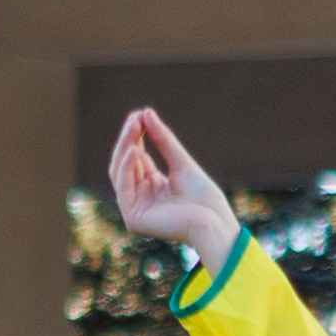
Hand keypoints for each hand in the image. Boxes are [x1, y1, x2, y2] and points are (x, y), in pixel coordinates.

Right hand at [108, 108, 234, 257]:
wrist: (215, 224)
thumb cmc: (204, 199)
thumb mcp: (182, 164)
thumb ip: (164, 141)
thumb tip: (146, 112)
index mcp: (152, 187)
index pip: (136, 157)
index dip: (136, 136)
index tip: (140, 114)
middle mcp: (140, 197)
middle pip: (125, 163)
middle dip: (129, 139)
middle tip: (135, 117)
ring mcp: (135, 209)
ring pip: (120, 172)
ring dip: (126, 148)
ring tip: (135, 127)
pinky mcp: (134, 218)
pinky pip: (124, 187)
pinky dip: (128, 168)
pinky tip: (135, 150)